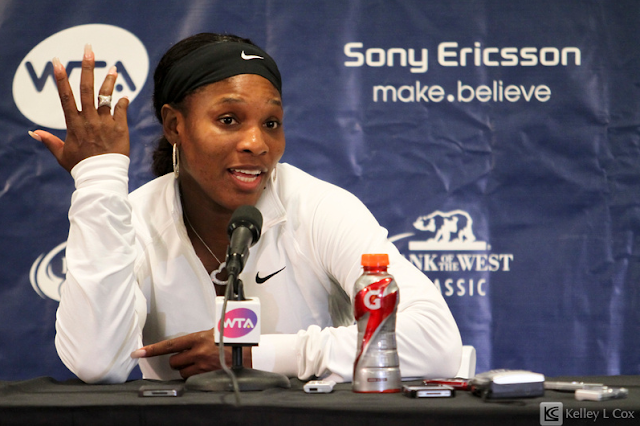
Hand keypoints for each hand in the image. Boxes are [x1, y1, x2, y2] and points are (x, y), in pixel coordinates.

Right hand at [29, 44, 129, 172]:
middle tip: (89, 50)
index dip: (61, 78)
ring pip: (107, 97)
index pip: (65, 97)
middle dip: (87, 68)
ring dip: (110, 81)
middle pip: (88, 89)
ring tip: (113, 68)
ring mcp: (106, 123)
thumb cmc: (81, 167)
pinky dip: (124, 102)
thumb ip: (49, 141)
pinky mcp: (121, 129)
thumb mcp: (62, 154)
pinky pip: (122, 111)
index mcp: (74, 124)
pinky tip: (124, 96)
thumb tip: (33, 132)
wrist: (102, 178)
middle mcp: (90, 120)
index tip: (57, 61)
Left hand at [131, 329, 252, 378]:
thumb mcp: (214, 331)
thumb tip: (185, 344)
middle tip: (190, 356)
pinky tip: (205, 370)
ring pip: (182, 372)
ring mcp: (203, 366)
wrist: (249, 351)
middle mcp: (198, 353)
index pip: (169, 345)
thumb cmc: (232, 339)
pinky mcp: (207, 376)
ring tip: (200, 363)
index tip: (138, 353)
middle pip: (173, 362)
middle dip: (178, 361)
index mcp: (198, 338)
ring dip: (187, 369)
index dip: (152, 349)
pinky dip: (195, 376)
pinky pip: (193, 379)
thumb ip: (197, 338)